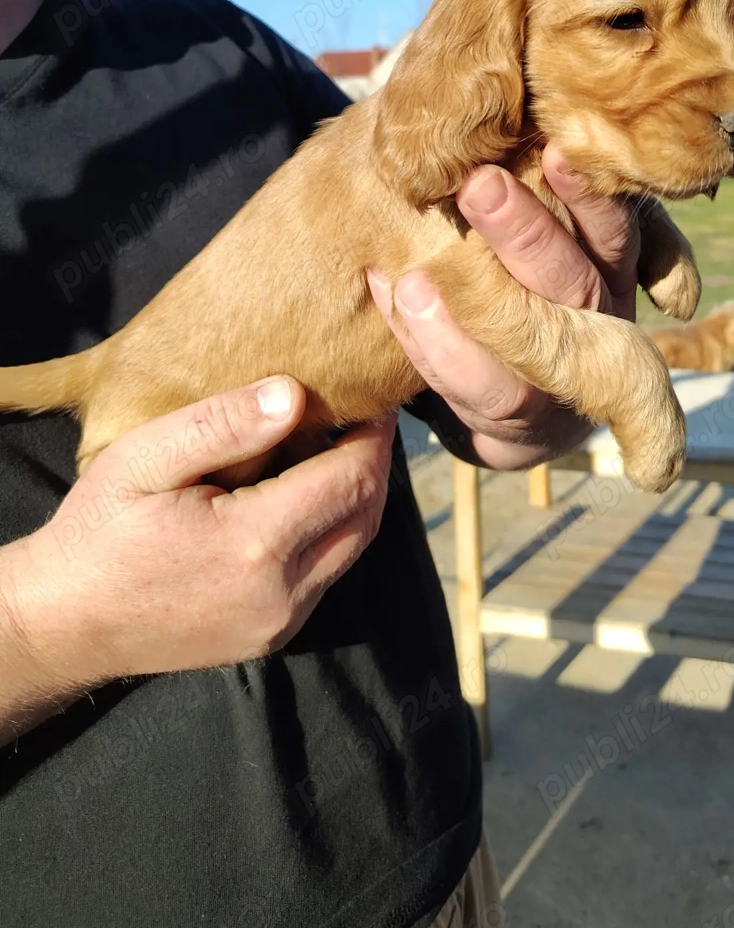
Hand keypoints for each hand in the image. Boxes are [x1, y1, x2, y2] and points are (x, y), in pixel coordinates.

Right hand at [5, 378, 393, 695]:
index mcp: (255, 543)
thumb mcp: (143, 459)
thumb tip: (294, 394)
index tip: (373, 398)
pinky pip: (326, 576)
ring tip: (342, 450)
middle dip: (374, 463)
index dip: (373, 434)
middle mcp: (281, 592)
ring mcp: (280, 623)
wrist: (62, 623)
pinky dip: (332, 532)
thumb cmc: (98, 531)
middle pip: (367, 515)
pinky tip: (308, 498)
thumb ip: (223, 424)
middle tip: (365, 418)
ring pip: (353, 548)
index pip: (352, 478)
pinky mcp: (272, 637)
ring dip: (358, 498)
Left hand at [368, 143, 639, 470]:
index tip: (556, 148)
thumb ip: (548, 188)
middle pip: (574, 283)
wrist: (516, 406)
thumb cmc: (527, 288)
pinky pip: (475, 388)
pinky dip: (429, 341)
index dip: (591, 197)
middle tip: (477, 184)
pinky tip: (391, 288)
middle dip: (527, 235)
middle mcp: (601, 325)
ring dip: (473, 303)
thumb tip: (524, 117)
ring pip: (530, 344)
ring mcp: (562, 380)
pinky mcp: (518, 424)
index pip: (617, 231)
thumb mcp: (556, 238)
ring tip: (414, 267)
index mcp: (614, 269)